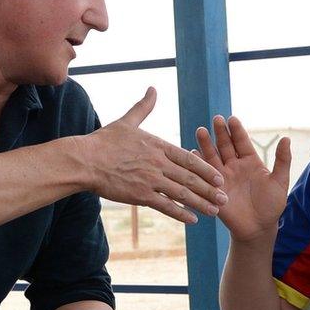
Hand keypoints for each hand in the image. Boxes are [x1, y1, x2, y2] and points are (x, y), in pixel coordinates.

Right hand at [83, 87, 227, 223]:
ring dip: (200, 203)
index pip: (188, 159)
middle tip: (225, 198)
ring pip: (182, 193)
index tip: (219, 177)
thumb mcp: (127, 121)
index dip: (206, 169)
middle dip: (210, 189)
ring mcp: (150, 180)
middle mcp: (157, 163)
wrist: (84, 160)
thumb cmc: (104, 141)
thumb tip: (153, 89)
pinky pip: (165, 206)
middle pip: (190, 178)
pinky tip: (192, 220)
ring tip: (214, 212)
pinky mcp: (140, 195)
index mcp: (157, 146)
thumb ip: (144, 107)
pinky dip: (180, 213)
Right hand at [195, 115, 290, 241]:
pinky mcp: (213, 189)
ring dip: (206, 144)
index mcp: (250, 162)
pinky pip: (204, 174)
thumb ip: (282, 161)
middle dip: (220, 132)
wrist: (258, 228)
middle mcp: (234, 166)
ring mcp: (222, 177)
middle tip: (216, 119)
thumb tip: (286, 138)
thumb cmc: (271, 206)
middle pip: (225, 145)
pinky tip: (193, 154)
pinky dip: (198, 164)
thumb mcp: (279, 182)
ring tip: (201, 131)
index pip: (242, 142)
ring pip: (212, 156)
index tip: (232, 118)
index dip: (237, 131)